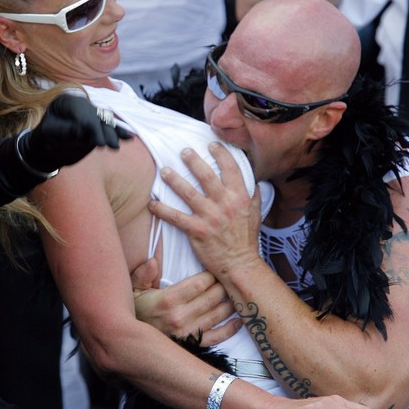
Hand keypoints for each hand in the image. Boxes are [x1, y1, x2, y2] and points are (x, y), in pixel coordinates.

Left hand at [20, 94, 132, 172]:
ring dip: (113, 133)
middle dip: (104, 131)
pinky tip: (128, 138)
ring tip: (116, 146)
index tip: (98, 141)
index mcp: (67, 101)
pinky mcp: (98, 127)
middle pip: (97, 116)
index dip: (91, 126)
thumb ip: (67, 130)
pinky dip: (118, 133)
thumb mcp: (50, 134)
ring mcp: (92, 116)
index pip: (83, 112)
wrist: (46, 150)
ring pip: (106, 122)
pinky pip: (110, 129)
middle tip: (109, 145)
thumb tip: (83, 130)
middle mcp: (82, 106)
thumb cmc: (44, 139)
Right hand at [131, 260, 240, 346]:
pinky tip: (238, 319)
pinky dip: (230, 328)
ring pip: (218, 314)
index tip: (217, 267)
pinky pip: (217, 337)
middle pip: (213, 296)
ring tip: (237, 292)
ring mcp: (188, 333)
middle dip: (224, 284)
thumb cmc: (135, 309)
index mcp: (168, 300)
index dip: (213, 273)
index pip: (201, 283)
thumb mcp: (133, 288)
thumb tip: (153, 261)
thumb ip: (143, 274)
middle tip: (231, 276)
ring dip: (231, 302)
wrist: (129, 339)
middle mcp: (180, 317)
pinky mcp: (193, 345)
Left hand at [148, 142, 261, 277]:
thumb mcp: (256, 214)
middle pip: (206, 176)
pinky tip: (152, 204)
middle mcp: (225, 204)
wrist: (240, 264)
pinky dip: (162, 210)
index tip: (212, 144)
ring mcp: (210, 217)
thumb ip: (253, 196)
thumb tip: (253, 181)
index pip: (231, 169)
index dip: (221, 154)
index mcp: (240, 197)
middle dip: (193, 160)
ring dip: (174, 180)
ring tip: (164, 171)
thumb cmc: (246, 239)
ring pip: (188, 193)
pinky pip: (176, 217)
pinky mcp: (197, 231)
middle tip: (183, 151)